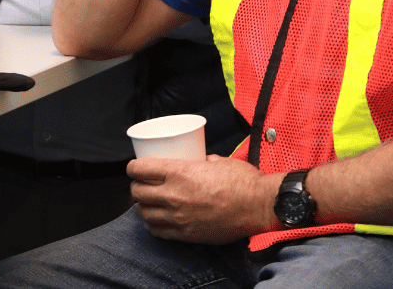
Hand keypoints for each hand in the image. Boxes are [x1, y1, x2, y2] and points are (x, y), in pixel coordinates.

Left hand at [128, 154, 276, 244]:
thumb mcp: (219, 160)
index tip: (134, 168)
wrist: (260, 206)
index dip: (132, 167)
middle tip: (142, 185)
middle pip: (137, 192)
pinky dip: (153, 225)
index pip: (139, 169)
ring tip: (149, 203)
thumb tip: (199, 159)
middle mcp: (174, 195)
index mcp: (179, 172)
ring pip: (144, 213)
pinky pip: (157, 231)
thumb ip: (203, 159)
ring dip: (143, 207)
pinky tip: (157, 220)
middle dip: (136, 187)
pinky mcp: (186, 234)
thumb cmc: (243, 181)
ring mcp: (178, 217)